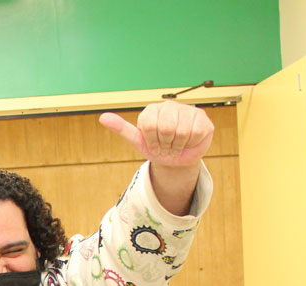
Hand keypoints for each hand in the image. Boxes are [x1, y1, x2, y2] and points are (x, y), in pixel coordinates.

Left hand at [99, 101, 213, 167]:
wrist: (177, 159)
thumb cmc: (156, 148)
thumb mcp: (137, 141)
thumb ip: (121, 129)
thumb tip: (102, 117)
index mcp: (151, 110)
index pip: (149, 125)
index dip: (152, 141)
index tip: (153, 143)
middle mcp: (169, 106)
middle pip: (166, 128)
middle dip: (165, 143)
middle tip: (166, 145)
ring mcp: (187, 110)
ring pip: (182, 131)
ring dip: (179, 145)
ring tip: (176, 144)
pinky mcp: (202, 118)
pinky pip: (196, 133)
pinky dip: (191, 143)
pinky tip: (189, 141)